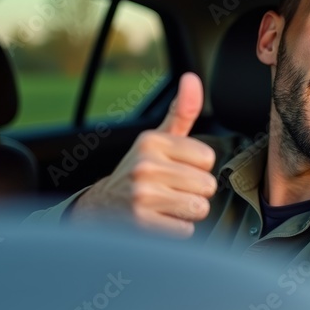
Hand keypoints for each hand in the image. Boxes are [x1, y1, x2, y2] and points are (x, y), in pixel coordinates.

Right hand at [71, 72, 217, 236]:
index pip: (208, 157)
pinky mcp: (141, 223)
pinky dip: (177, 231)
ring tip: (166, 207)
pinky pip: (186, 230)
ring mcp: (142, 194)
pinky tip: (159, 222)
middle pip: (207, 185)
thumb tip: (192, 78)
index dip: (197, 169)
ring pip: (199, 208)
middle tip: (171, 192)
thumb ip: (181, 112)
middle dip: (194, 193)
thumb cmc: (141, 172)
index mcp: (152, 142)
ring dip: (188, 213)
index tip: (177, 171)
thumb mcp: (158, 140)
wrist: (102, 209)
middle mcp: (145, 165)